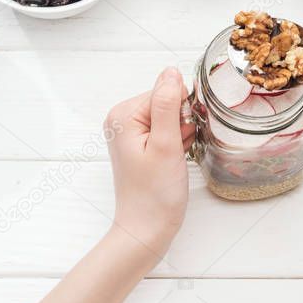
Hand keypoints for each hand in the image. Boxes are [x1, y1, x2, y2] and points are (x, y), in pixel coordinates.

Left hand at [104, 67, 193, 258]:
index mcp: (123, 114)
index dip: (181, 112)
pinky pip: (166, 129)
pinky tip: (174, 159)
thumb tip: (171, 72)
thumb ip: (167, 104)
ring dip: (181, 133)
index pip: (165, 91)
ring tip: (174, 157)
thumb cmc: (155, 194)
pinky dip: (177, 142)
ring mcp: (130, 132)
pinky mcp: (140, 144)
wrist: (146, 230)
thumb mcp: (165, 144)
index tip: (180, 137)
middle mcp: (122, 119)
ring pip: (170, 116)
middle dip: (181, 122)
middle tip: (177, 150)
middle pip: (166, 101)